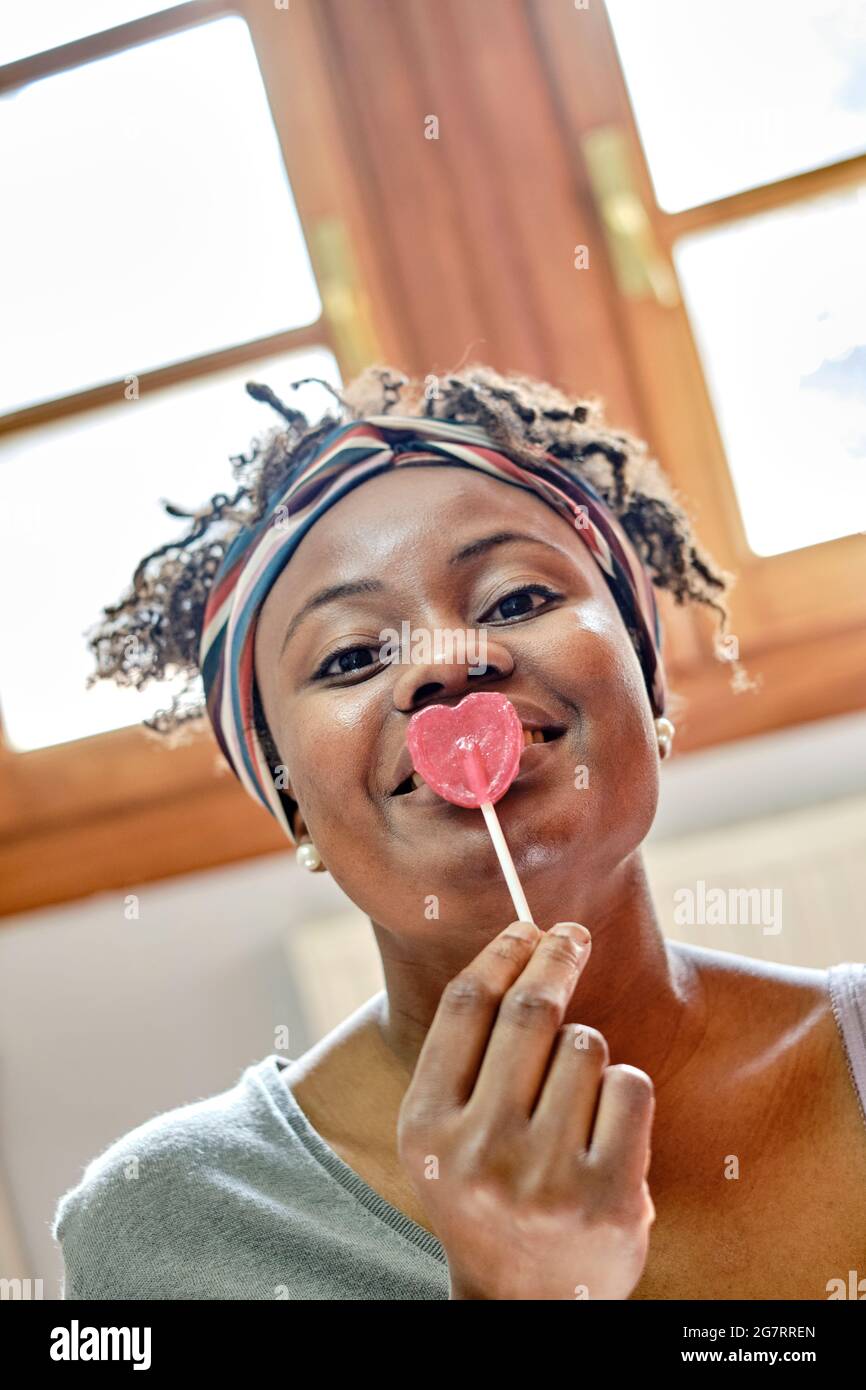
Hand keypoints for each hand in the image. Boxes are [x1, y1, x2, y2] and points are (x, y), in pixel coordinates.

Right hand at [397, 919, 655, 1299]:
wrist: (524, 1304)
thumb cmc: (488, 1194)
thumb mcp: (446, 1134)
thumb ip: (465, 1055)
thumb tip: (517, 943)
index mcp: (427, 1128)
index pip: (465, 1008)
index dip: (499, 953)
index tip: (526, 927)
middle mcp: (479, 1152)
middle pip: (529, 1014)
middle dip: (555, 958)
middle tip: (571, 935)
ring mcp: (545, 1178)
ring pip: (586, 1047)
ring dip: (588, 1051)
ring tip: (575, 1098)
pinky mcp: (608, 1198)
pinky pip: (630, 1086)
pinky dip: (624, 1089)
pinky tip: (606, 1127)